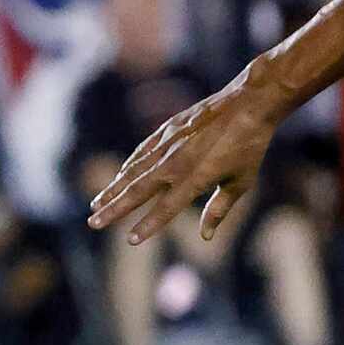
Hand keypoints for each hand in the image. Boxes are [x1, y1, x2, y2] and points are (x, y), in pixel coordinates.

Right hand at [87, 79, 285, 243]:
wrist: (249, 103)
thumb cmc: (250, 146)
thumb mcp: (241, 182)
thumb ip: (219, 209)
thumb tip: (206, 236)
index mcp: (196, 178)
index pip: (166, 208)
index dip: (148, 225)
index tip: (130, 241)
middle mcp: (176, 163)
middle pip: (138, 191)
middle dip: (114, 209)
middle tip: (93, 223)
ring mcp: (168, 144)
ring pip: (133, 171)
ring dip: (113, 189)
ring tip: (96, 205)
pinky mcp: (166, 130)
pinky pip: (141, 152)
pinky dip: (128, 167)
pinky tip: (119, 177)